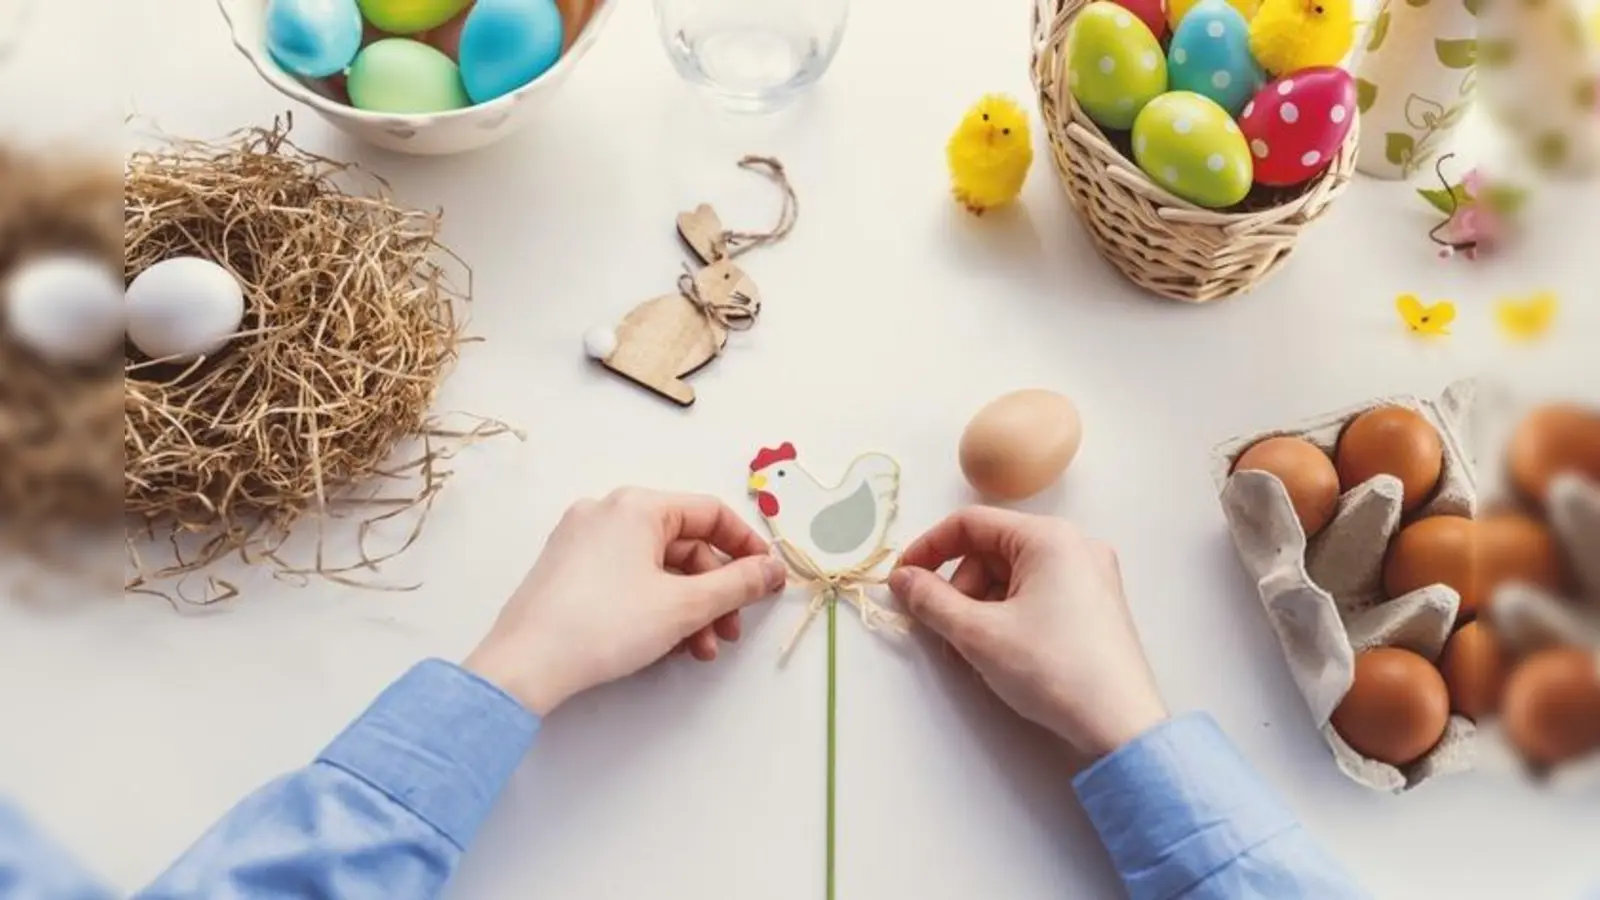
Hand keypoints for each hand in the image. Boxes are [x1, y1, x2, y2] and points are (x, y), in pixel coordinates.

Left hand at [465, 489, 787, 714]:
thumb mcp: (685, 606)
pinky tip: (668, 645)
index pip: (710, 513)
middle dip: (715, 592)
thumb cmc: (605, 625)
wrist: (526, 666)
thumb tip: (772, 570)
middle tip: (732, 630)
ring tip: (701, 650)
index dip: (746, 546)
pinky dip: (656, 607)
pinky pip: (628, 579)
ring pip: (657, 568)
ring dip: (689, 608)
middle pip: (684, 544)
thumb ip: (738, 584)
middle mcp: (607, 513)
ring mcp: (582, 541)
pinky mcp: (568, 571)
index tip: (766, 580)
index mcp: (636, 506)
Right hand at [889, 507, 1167, 758]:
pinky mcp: (1096, 606)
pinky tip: (1002, 654)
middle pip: (991, 552)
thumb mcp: (978, 634)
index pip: (971, 524)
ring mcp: (1091, 576)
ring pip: (1012, 578)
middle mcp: (1075, 545)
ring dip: (980, 610)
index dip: (928, 549)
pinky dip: (1009, 617)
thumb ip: (931, 600)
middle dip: (959, 591)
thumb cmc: (1051, 669)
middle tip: (946, 635)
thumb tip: (901, 579)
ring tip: (974, 655)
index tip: (902, 581)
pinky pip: (1037, 595)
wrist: (1120, 725)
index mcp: (1049, 537)